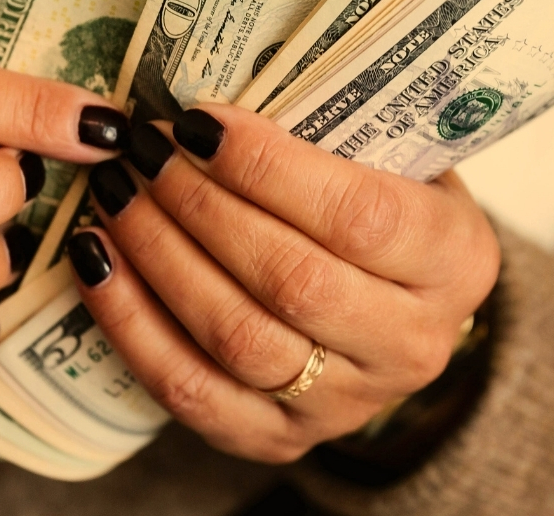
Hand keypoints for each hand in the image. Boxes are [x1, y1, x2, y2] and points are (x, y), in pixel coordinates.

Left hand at [66, 104, 499, 462]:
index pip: (358, 217)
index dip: (266, 169)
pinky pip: (190, 389)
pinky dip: (132, 324)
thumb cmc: (383, 217)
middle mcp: (411, 345)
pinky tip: (98, 263)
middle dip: (198, 209)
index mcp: (455, 262)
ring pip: (235, 337)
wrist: (394, 315)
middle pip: (290, 281)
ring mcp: (346, 405)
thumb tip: (207, 116)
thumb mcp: (392, 165)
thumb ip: (331, 140)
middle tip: (141, 156)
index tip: (196, 124)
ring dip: (158, 259)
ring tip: (115, 198)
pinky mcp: (278, 438)